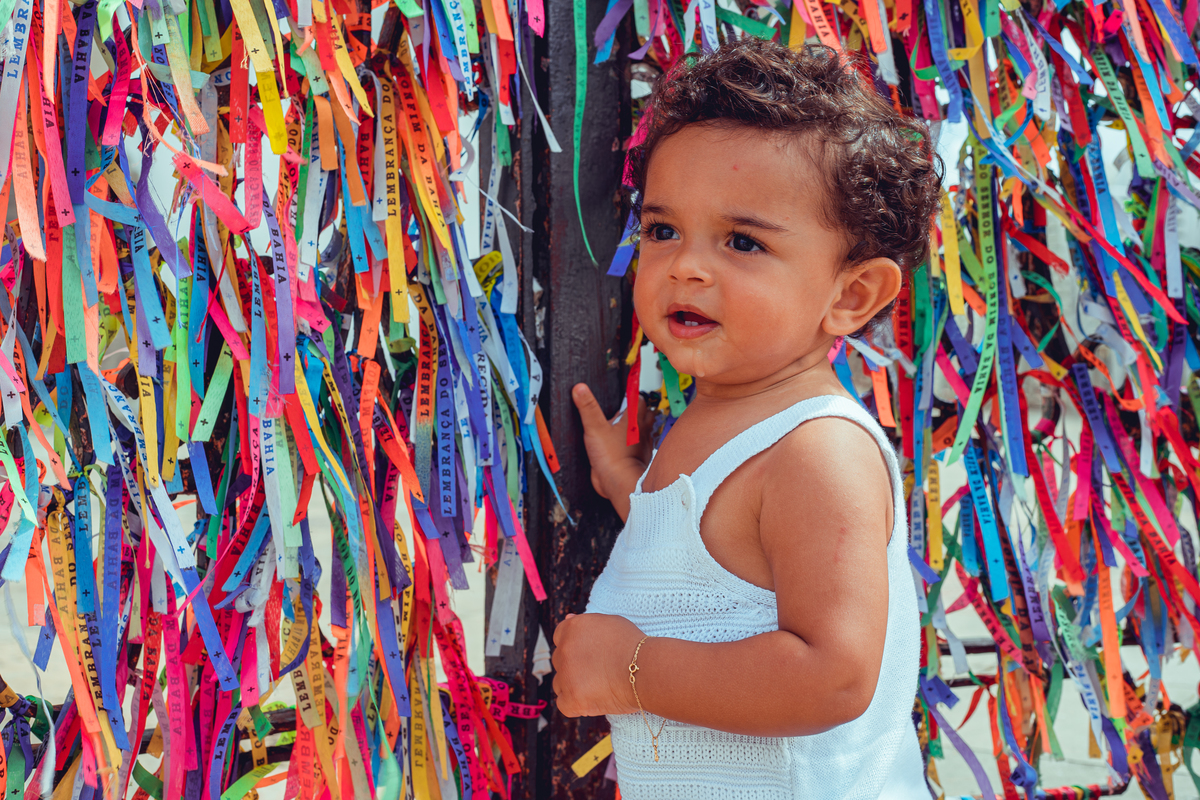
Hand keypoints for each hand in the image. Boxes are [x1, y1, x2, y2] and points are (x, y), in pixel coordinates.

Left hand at [552, 613, 643, 717]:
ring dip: (574, 686)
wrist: (646, 669)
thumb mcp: (610, 622)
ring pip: (559, 683)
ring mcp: (566, 675)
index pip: (560, 637)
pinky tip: (595, 699)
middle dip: (575, 667)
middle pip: (560, 660)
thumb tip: (568, 617)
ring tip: (598, 686)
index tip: (589, 655)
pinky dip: (577, 705)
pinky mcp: (571, 698)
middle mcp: (564, 649)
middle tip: (599, 671)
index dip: (575, 647)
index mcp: (572, 628)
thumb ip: (586, 622)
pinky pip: (564, 704)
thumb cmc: (633, 646)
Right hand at [572, 384, 653, 520]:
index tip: (624, 393)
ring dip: (637, 427)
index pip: (638, 399)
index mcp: (633, 419)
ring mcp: (642, 445)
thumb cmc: (611, 457)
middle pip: (645, 414)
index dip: (631, 395)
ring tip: (623, 426)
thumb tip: (580, 388)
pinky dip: (634, 443)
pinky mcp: (639, 458)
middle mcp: (641, 430)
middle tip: (623, 410)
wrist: (619, 483)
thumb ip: (588, 408)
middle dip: (637, 410)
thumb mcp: (595, 428)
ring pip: (645, 430)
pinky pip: (640, 446)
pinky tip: (623, 445)